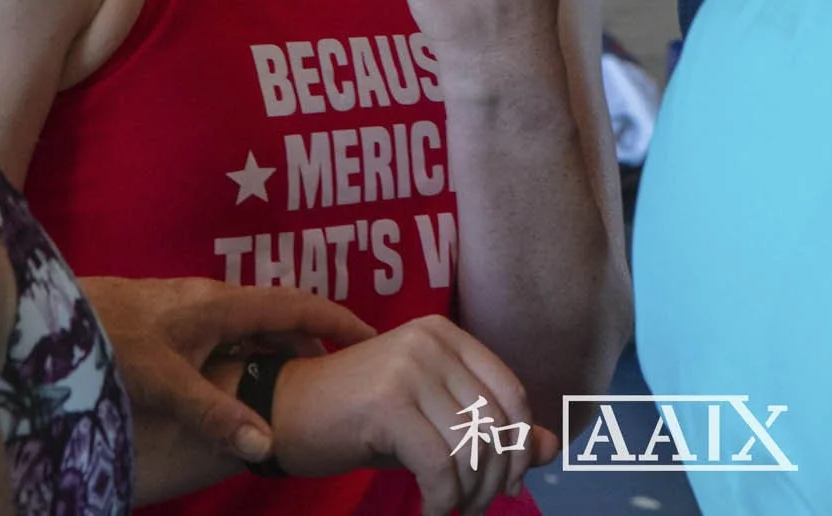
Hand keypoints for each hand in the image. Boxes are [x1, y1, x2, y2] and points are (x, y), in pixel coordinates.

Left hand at [80, 275, 373, 502]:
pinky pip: (225, 334)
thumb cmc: (105, 341)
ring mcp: (188, 308)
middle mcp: (211, 299)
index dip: (338, 321)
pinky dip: (245, 355)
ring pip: (249, 327)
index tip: (374, 337)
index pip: (297, 306)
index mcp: (221, 305)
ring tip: (291, 388)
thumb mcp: (162, 382)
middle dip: (310, 343)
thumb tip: (264, 447)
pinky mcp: (168, 321)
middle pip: (278, 317)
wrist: (48, 313)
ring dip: (275, 352)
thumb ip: (212, 413)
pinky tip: (234, 385)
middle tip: (337, 378)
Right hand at [266, 313, 557, 515]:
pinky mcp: (387, 403)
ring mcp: (408, 368)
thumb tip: (549, 447)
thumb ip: (489, 427)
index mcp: (447, 335)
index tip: (509, 484)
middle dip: (496, 477)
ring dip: (468, 495)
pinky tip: (429, 513)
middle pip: (494, 422)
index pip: (511, 391)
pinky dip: (441, 503)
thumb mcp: (431, 419)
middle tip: (478, 508)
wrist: (282, 412)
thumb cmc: (359, 419)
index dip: (518, 444)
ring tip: (451, 511)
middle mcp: (431, 341)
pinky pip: (438, 467)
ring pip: (470, 448)